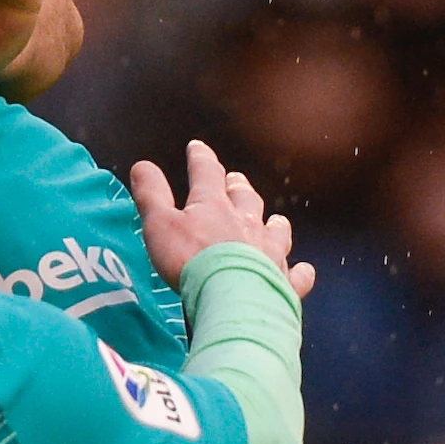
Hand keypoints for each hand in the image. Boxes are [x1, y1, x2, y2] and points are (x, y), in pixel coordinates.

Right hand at [131, 141, 317, 298]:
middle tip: (236, 180)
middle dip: (238, 187)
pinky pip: (296, 274)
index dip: (200, 159)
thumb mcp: (160, 225)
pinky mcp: (283, 281)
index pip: (206, 174)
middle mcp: (246, 222)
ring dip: (274, 223)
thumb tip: (141, 165)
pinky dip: (299, 271)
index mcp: (214, 206)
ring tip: (275, 219)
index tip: (196, 147)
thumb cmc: (190, 261)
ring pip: (276, 230)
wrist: (232, 296)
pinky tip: (302, 270)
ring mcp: (269, 251)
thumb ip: (151, 195)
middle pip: (245, 198)